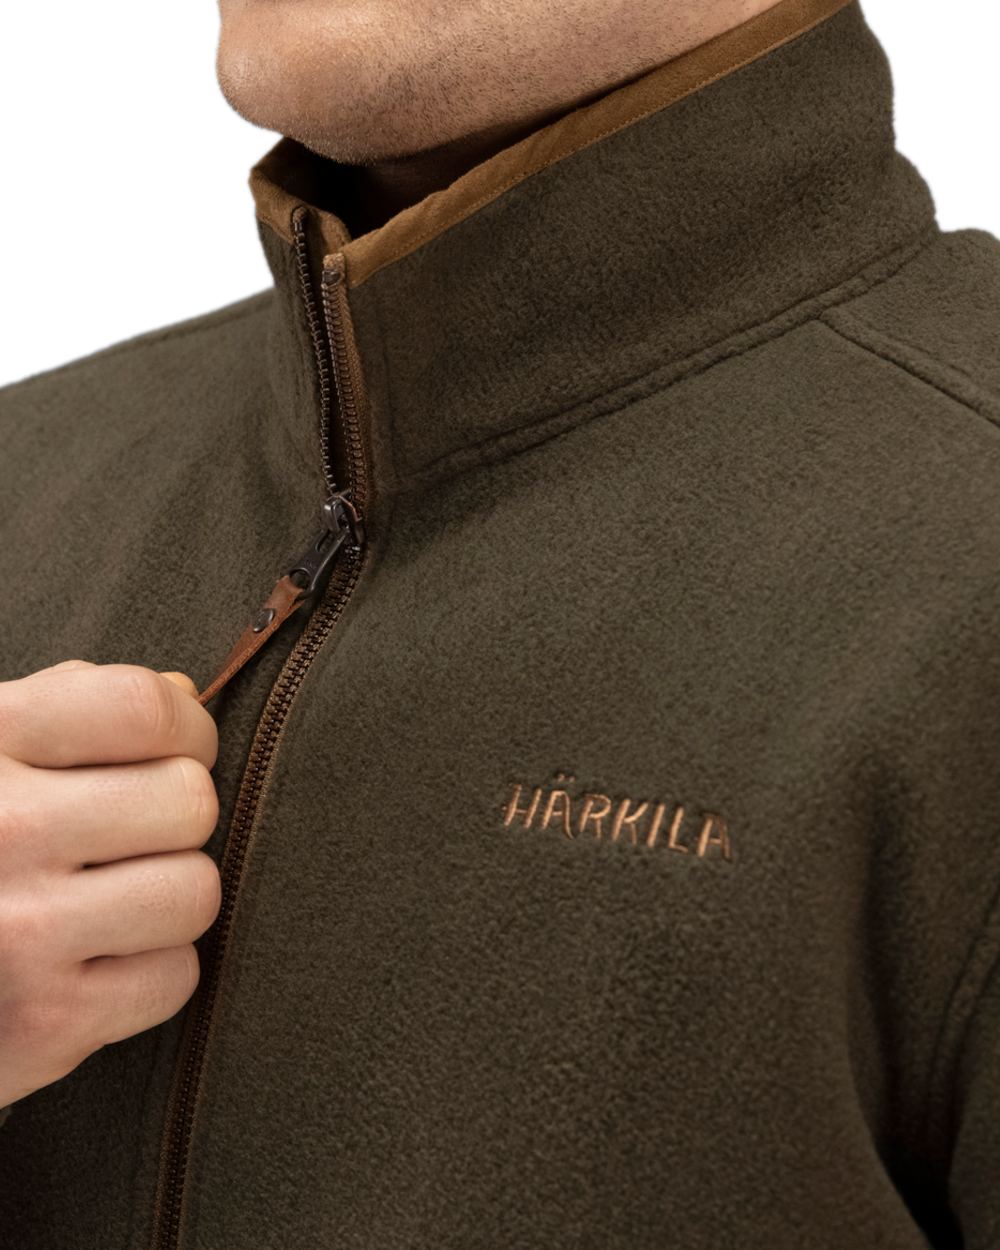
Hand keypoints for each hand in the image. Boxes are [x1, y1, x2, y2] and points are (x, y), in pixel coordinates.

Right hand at [0, 659, 220, 1109]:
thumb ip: (70, 706)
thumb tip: (184, 695)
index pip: (142, 708)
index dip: (187, 728)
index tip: (175, 750)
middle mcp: (2, 829)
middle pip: (188, 801)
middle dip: (175, 819)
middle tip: (129, 838)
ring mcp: (21, 931)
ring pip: (195, 892)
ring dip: (169, 899)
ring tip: (108, 900)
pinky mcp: (45, 1024)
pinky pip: (174, 977)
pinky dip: (148, 974)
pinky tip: (90, 962)